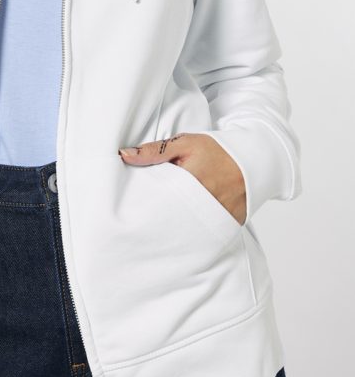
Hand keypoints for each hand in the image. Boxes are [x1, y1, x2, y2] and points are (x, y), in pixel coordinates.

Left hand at [118, 133, 246, 224]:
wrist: (253, 161)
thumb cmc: (216, 151)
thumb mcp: (184, 144)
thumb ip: (153, 151)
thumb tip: (123, 155)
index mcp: (190, 183)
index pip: (159, 201)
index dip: (145, 206)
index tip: (132, 209)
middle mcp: (205, 204)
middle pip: (171, 218)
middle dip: (157, 220)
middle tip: (140, 223)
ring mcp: (218, 218)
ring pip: (187, 229)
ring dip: (174, 227)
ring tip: (159, 229)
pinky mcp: (228, 226)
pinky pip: (206, 233)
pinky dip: (194, 231)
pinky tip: (182, 231)